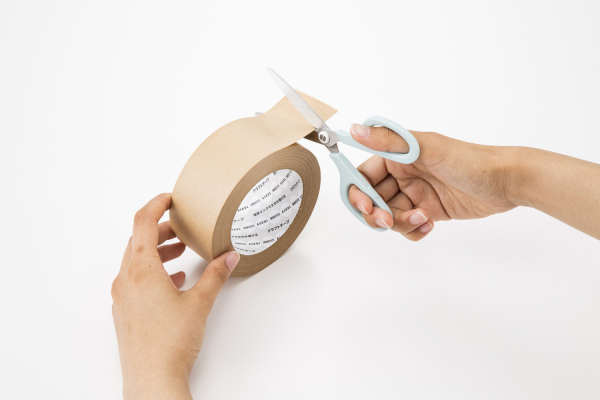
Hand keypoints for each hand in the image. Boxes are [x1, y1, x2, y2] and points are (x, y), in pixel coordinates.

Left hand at [111, 193, 239, 399]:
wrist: (152, 380)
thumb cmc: (170, 343)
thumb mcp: (200, 303)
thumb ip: (216, 275)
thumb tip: (229, 257)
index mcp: (141, 270)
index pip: (142, 222)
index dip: (156, 205)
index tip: (169, 198)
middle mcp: (126, 280)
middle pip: (138, 240)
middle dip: (161, 229)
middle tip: (181, 227)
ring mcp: (122, 297)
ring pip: (135, 261)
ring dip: (157, 251)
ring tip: (180, 251)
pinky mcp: (125, 312)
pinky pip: (135, 281)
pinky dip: (153, 272)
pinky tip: (174, 281)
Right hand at [348, 124, 516, 239]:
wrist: (506, 181)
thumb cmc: (471, 160)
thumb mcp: (428, 149)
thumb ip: (390, 142)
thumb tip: (356, 130)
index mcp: (398, 156)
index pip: (364, 175)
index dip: (358, 192)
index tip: (366, 206)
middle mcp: (403, 174)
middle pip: (373, 199)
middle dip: (377, 213)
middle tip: (389, 220)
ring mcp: (415, 193)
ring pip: (389, 215)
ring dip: (400, 222)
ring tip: (422, 218)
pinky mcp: (428, 210)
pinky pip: (407, 225)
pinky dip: (413, 230)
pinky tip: (429, 225)